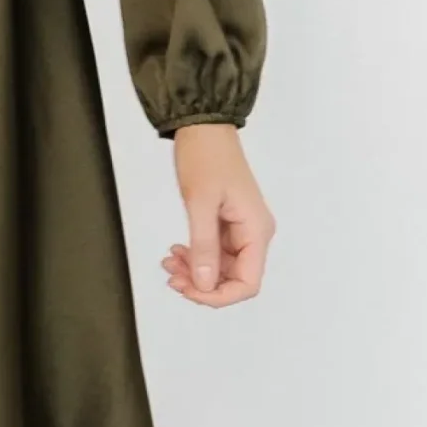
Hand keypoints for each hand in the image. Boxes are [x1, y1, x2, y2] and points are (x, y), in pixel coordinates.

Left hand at [161, 123, 274, 306]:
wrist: (204, 129)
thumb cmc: (206, 158)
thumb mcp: (201, 203)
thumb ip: (204, 245)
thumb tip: (204, 283)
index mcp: (256, 231)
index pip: (248, 284)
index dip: (219, 296)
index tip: (190, 290)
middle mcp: (254, 234)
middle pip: (233, 280)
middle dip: (201, 284)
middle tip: (172, 276)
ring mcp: (241, 230)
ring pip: (220, 269)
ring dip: (195, 272)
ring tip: (169, 263)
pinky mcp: (227, 225)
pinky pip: (214, 253)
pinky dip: (195, 257)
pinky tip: (176, 252)